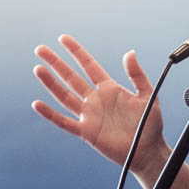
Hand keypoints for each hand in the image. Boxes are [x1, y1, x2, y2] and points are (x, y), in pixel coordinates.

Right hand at [32, 34, 166, 173]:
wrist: (148, 150)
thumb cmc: (150, 123)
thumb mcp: (148, 95)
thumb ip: (137, 75)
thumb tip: (129, 52)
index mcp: (109, 88)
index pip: (89, 65)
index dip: (76, 52)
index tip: (63, 38)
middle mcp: (96, 100)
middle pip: (71, 77)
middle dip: (56, 63)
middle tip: (40, 49)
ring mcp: (89, 115)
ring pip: (64, 96)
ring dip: (51, 83)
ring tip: (38, 69)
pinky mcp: (86, 132)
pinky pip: (64, 122)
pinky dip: (50, 114)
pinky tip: (37, 104)